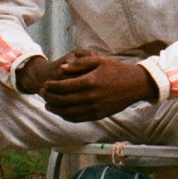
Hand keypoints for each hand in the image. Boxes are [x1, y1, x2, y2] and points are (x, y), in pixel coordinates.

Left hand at [20, 48, 155, 121]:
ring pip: (68, 112)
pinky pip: (78, 118)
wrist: (135, 84)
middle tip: (42, 94)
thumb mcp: (99, 60)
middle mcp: (90, 97)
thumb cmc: (117, 70)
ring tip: (48, 104)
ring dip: (55, 109)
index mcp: (89, 82)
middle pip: (62, 100)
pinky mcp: (98, 115)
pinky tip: (61, 112)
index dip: (51, 87)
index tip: (44, 84)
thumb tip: (62, 68)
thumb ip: (79, 64)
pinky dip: (67, 116)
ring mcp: (94, 108)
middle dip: (49, 97)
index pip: (63, 87)